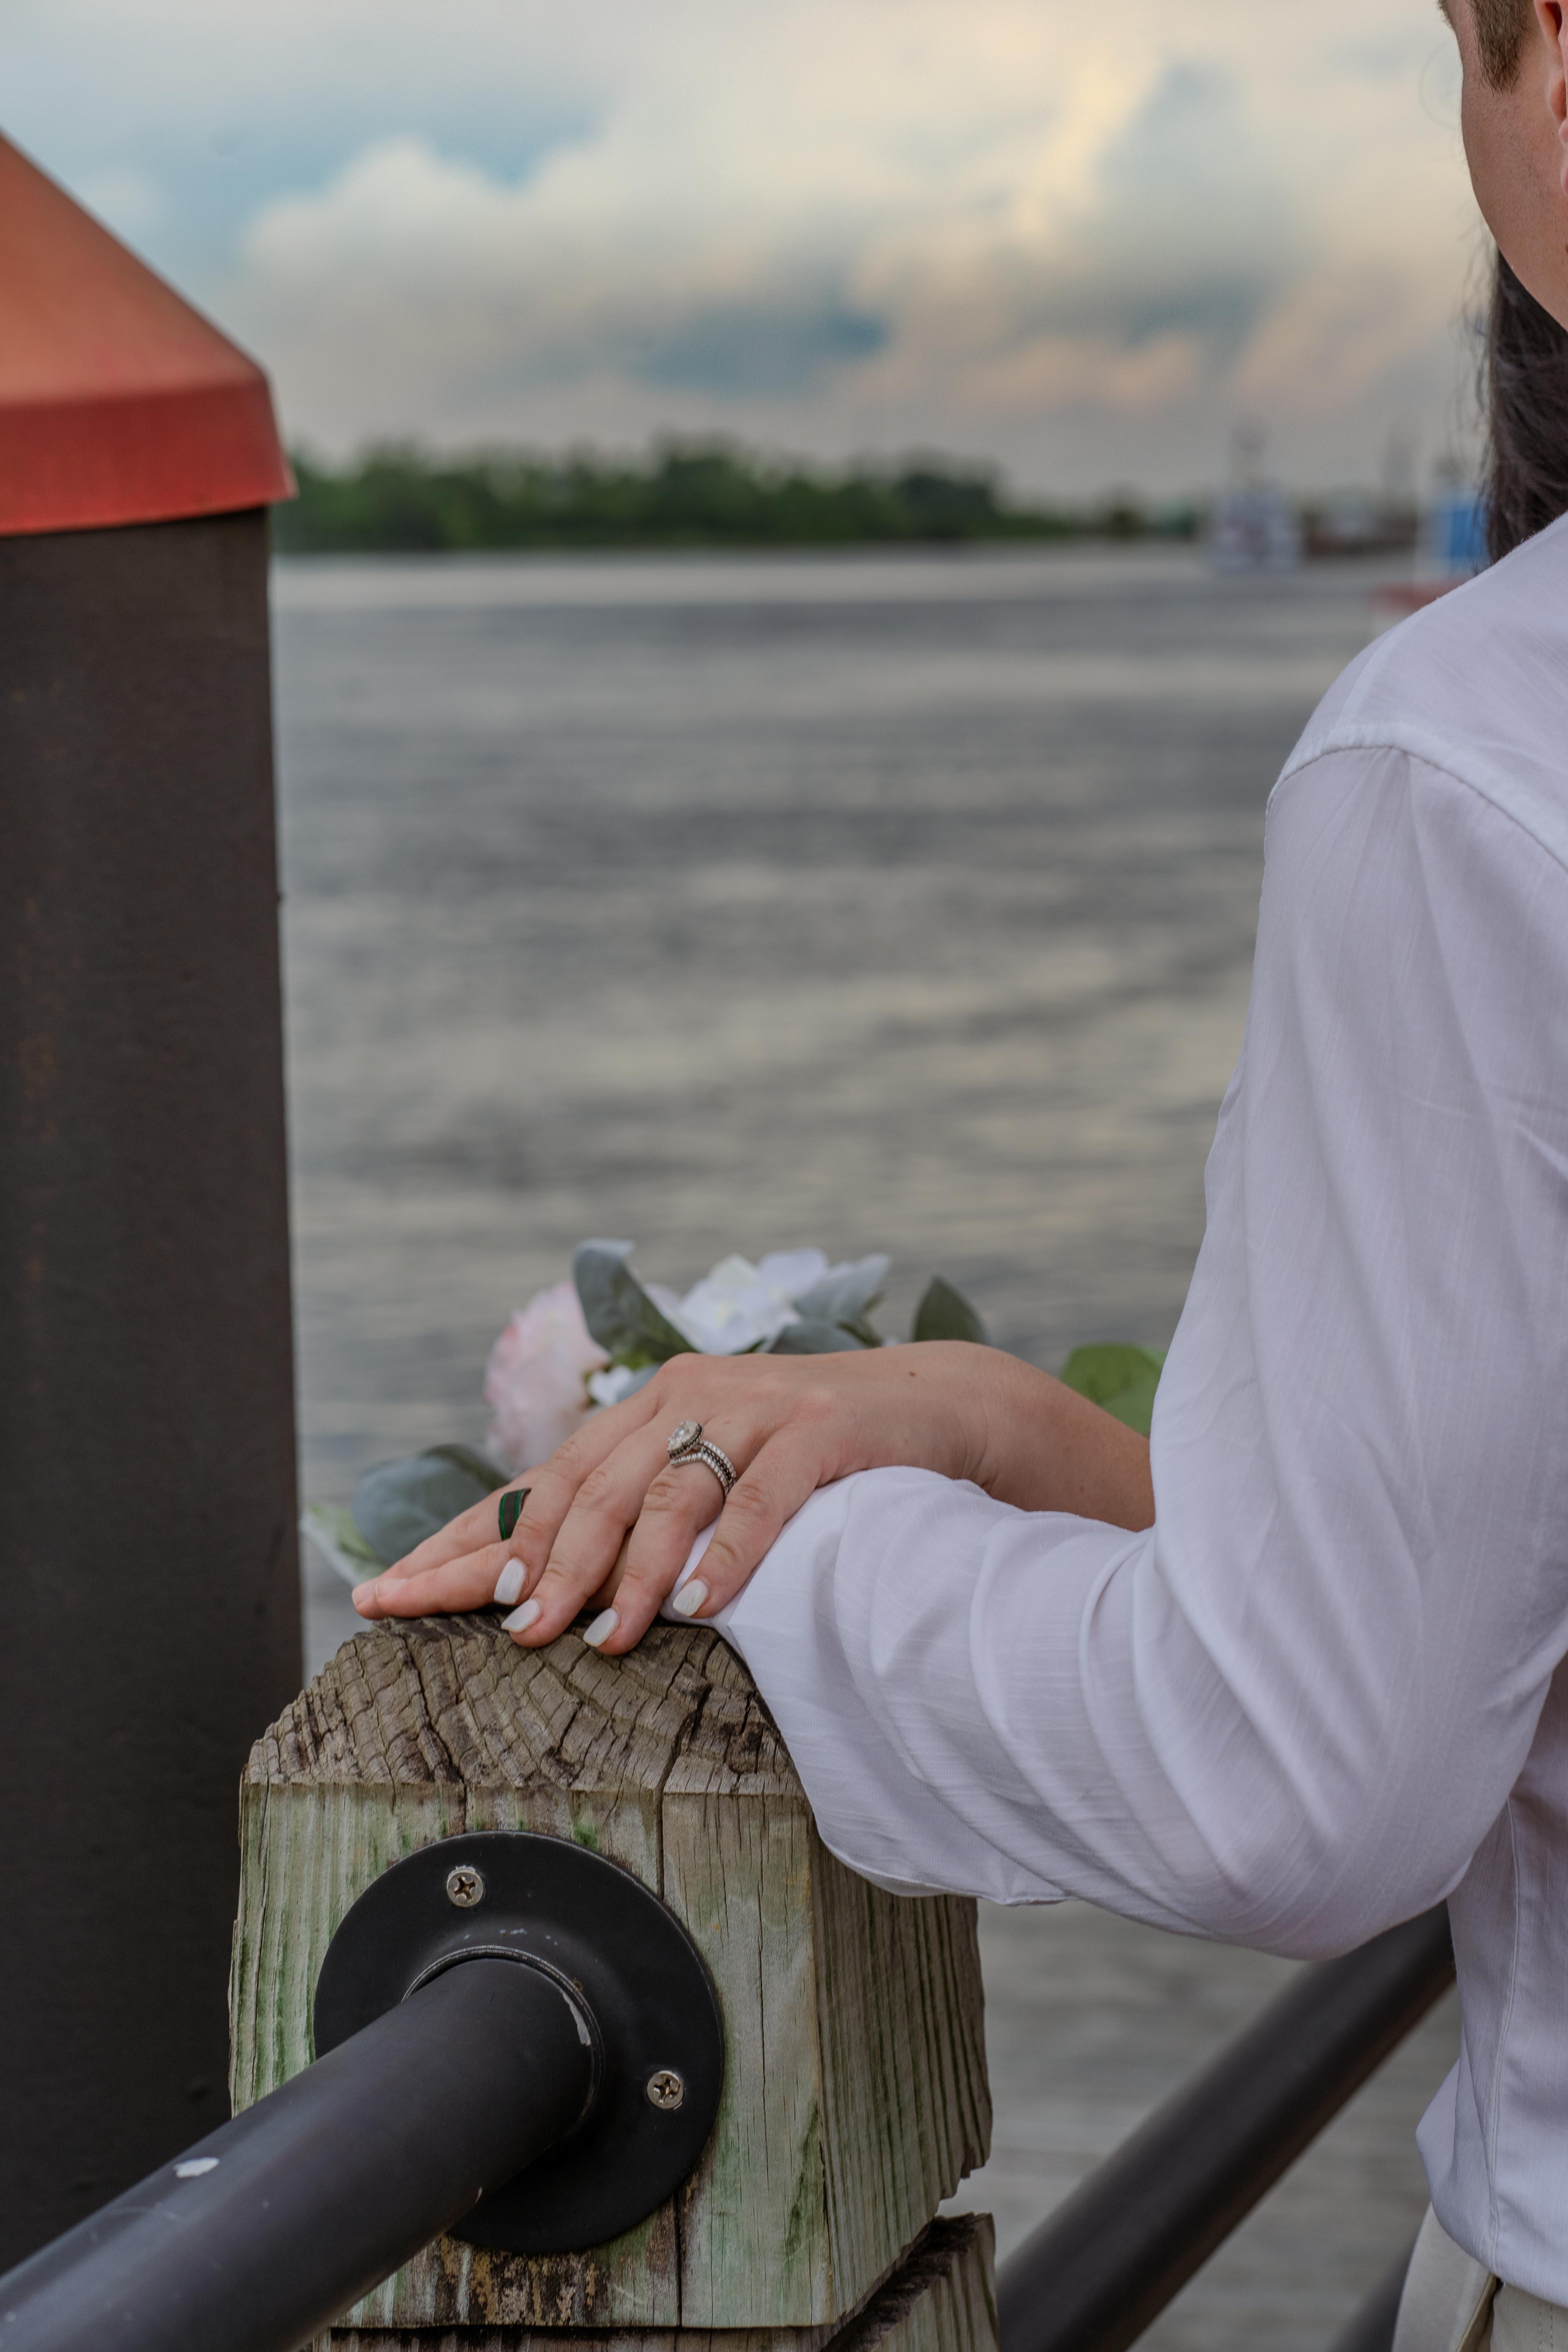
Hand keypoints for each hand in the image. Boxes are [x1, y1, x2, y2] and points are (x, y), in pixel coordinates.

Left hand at [351, 1341, 1152, 1654]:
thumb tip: (543, 1589)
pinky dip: (728, 1554)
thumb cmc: (819, 1459)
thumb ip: (644, 1511)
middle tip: (505, 1629)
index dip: (464, 1538)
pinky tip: (702, 1606)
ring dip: (629, 1573)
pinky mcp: (823, 1429)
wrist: (942, 1408)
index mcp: (652, 1406)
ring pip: (668, 1495)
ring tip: (600, 1637)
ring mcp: (758, 1407)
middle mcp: (691, 1395)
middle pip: (589, 1486)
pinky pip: (763, 1498)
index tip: (391, 1590)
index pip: (539, 1480)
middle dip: (538, 1560)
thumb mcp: (719, 1474)